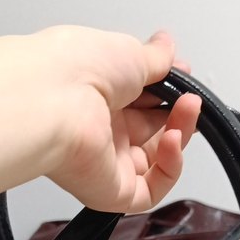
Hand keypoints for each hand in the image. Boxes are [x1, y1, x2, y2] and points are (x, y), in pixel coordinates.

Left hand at [30, 26, 201, 212]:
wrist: (51, 98)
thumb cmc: (74, 69)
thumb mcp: (128, 52)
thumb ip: (155, 57)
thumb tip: (167, 48)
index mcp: (98, 95)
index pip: (143, 101)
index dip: (168, 92)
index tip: (184, 78)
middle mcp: (100, 128)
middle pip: (152, 130)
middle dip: (178, 111)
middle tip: (189, 97)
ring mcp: (104, 160)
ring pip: (156, 161)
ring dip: (180, 135)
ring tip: (186, 110)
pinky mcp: (109, 190)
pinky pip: (150, 192)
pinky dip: (170, 167)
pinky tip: (173, 141)